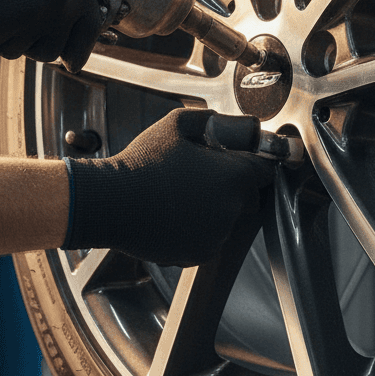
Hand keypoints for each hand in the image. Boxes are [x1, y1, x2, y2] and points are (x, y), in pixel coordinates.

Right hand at [63, 109, 275, 265]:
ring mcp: (216, 236)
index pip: (264, 170)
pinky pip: (208, 239)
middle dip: (231, 186)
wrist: (110, 202)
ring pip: (226, 218)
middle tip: (200, 174)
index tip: (236, 159)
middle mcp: (231, 210)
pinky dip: (197, 229)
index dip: (251, 162)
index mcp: (233, 176)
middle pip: (247, 196)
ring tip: (180, 193)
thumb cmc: (143, 162)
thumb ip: (213, 120)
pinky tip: (173, 213)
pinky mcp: (198, 255)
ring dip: (213, 208)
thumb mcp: (177, 124)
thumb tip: (232, 123)